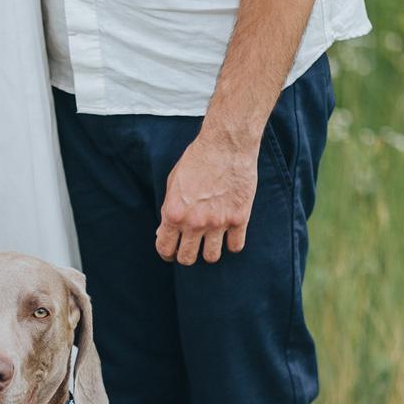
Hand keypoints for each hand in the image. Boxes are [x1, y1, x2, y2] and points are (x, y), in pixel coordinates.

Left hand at [156, 124, 259, 264]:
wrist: (226, 144)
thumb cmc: (197, 160)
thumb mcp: (173, 183)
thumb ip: (168, 210)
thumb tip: (164, 232)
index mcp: (174, 214)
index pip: (165, 249)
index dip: (167, 253)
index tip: (172, 252)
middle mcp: (195, 222)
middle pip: (187, 259)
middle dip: (186, 255)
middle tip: (191, 247)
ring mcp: (218, 222)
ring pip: (211, 257)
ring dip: (209, 252)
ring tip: (211, 241)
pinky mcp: (240, 218)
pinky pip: (235, 246)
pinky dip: (232, 244)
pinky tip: (229, 234)